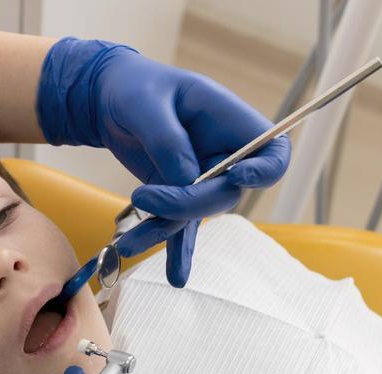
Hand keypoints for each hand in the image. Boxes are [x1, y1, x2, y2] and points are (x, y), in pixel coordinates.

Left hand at [37, 37, 290, 286]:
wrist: (109, 99)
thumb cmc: (135, 88)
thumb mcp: (146, 104)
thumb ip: (167, 140)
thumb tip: (184, 179)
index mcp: (231, 122)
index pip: (272, 155)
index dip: (263, 172)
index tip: (236, 175)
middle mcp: (224, 155)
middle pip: (225, 195)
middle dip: (186, 204)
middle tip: (143, 197)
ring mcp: (202, 179)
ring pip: (195, 216)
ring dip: (163, 230)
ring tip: (126, 243)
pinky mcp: (177, 195)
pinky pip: (181, 227)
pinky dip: (176, 251)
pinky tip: (176, 277)